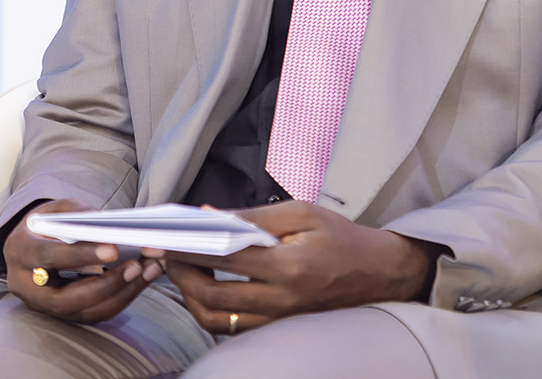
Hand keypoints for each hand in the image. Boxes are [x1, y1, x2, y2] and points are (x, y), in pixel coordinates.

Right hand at [3, 199, 164, 322]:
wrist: (31, 244)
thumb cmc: (46, 223)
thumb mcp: (58, 208)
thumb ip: (79, 214)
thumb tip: (109, 225)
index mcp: (19, 251)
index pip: (49, 257)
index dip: (81, 255)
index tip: (114, 249)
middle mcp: (25, 286)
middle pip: (65, 298)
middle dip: (105, 284)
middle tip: (136, 267)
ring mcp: (42, 305)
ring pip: (82, 312)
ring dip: (119, 294)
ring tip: (148, 271)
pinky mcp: (60, 314)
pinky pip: (92, 314)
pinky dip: (120, 299)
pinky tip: (140, 280)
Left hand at [144, 201, 437, 334]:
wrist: (377, 273)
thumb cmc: (341, 237)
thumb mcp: (302, 213)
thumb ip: (253, 217)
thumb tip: (209, 215)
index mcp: (289, 266)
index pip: (224, 258)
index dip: (188, 249)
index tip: (163, 239)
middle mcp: (282, 300)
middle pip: (213, 297)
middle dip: (181, 276)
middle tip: (165, 257)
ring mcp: (279, 320)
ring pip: (218, 321)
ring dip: (191, 298)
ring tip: (180, 272)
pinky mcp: (278, 329)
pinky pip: (233, 328)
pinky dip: (211, 311)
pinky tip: (203, 289)